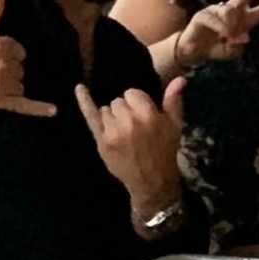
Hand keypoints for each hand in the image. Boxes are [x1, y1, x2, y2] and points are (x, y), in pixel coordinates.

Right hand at [0, 0, 55, 120]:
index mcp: (1, 46)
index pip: (18, 50)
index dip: (6, 52)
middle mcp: (5, 66)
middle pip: (19, 67)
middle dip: (6, 68)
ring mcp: (3, 85)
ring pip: (19, 85)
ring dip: (9, 84)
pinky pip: (23, 105)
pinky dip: (38, 109)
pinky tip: (53, 110)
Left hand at [77, 78, 186, 217]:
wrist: (152, 181)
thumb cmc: (164, 151)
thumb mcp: (175, 126)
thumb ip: (173, 101)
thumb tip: (179, 79)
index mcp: (148, 115)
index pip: (132, 93)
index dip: (137, 103)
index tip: (142, 115)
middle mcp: (129, 121)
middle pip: (118, 101)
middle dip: (125, 111)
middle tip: (133, 127)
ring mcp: (113, 131)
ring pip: (106, 110)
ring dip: (112, 117)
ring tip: (123, 133)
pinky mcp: (101, 141)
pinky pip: (90, 115)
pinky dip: (84, 101)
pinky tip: (79, 88)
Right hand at [165, 0, 258, 76]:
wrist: (194, 52)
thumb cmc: (215, 49)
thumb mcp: (232, 52)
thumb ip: (238, 46)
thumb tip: (239, 34)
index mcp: (246, 20)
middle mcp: (234, 11)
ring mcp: (218, 10)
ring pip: (231, 14)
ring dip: (229, 29)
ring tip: (223, 38)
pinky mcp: (204, 14)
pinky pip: (216, 20)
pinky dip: (219, 29)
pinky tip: (217, 35)